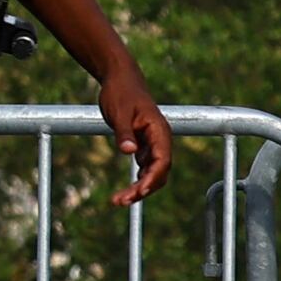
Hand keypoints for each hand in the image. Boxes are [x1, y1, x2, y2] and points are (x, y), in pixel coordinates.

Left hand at [96, 63, 175, 209]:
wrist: (119, 80)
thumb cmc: (121, 93)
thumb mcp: (119, 112)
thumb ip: (124, 132)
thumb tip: (129, 152)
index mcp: (159, 131)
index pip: (162, 161)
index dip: (152, 178)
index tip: (140, 192)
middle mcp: (160, 140)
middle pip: (158, 172)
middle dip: (143, 189)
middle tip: (121, 201)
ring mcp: (152, 143)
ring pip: (151, 172)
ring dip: (138, 188)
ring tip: (118, 201)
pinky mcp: (143, 144)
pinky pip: (144, 168)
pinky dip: (137, 180)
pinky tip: (125, 193)